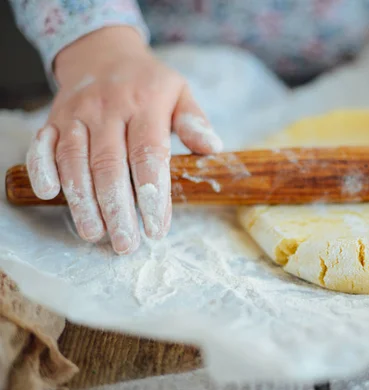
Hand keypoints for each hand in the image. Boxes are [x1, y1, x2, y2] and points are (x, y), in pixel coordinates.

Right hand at [26, 27, 221, 254]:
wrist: (103, 53)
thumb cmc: (148, 83)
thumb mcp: (180, 92)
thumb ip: (194, 121)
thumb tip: (213, 148)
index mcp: (144, 103)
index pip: (148, 154)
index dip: (153, 195)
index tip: (157, 228)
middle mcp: (106, 109)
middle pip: (110, 166)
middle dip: (117, 209)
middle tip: (126, 244)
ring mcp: (76, 114)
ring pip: (74, 161)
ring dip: (82, 201)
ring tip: (94, 234)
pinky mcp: (52, 119)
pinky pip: (42, 146)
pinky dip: (42, 169)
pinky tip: (49, 195)